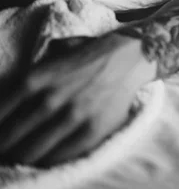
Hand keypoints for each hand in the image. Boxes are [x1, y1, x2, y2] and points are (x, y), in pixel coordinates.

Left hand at [0, 34, 154, 166]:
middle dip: (3, 148)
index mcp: (35, 79)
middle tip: (4, 152)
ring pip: (32, 151)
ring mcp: (73, 116)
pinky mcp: (92, 130)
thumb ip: (32, 75)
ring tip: (20, 159)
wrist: (128, 57)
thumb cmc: (89, 55)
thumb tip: (9, 101)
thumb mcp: (52, 55)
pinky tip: (44, 159)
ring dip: (21, 158)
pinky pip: (61, 155)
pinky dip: (48, 161)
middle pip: (10, 138)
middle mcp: (50, 98)